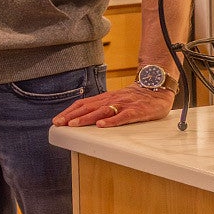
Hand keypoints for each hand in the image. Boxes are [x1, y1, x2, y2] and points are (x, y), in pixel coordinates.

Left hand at [52, 84, 174, 127]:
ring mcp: (123, 105)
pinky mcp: (135, 111)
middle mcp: (110, 100)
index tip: (57, 120)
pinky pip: (122, 116)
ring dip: (86, 118)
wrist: (156, 88)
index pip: (82, 104)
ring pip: (101, 111)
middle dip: (71, 115)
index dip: (69, 111)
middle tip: (59, 123)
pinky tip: (102, 125)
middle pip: (88, 107)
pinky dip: (111, 121)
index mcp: (104, 98)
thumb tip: (84, 115)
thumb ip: (101, 106)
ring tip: (74, 124)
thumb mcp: (114, 99)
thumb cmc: (134, 97)